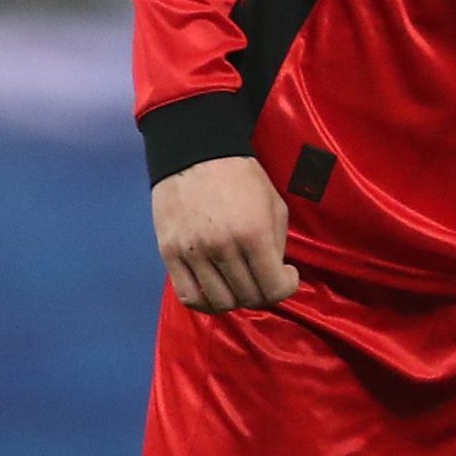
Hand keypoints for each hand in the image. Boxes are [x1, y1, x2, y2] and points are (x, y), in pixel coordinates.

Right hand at [151, 157, 298, 313]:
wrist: (194, 152)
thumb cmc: (241, 177)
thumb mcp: (274, 205)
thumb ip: (277, 245)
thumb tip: (275, 274)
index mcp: (253, 233)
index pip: (274, 289)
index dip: (286, 288)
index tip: (286, 275)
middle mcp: (222, 247)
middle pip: (248, 298)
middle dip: (263, 293)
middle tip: (262, 278)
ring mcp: (193, 252)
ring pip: (220, 303)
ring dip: (236, 299)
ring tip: (239, 283)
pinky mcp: (169, 254)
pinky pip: (188, 296)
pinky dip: (205, 302)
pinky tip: (215, 290)